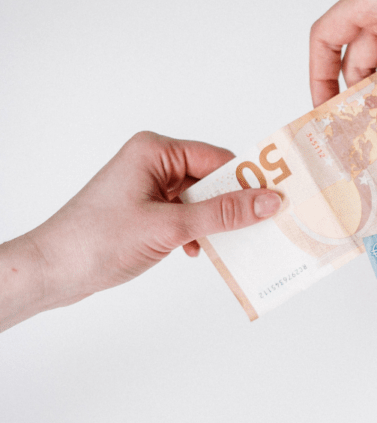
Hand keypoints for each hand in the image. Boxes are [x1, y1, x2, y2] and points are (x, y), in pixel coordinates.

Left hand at [1, 131, 281, 329]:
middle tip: (264, 225)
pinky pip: (187, 215)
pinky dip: (198, 232)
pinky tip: (196, 251)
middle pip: (213, 179)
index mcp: (156, 151)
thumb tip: (269, 201)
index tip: (278, 200)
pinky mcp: (146, 211)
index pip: (219, 159)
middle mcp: (153, 163)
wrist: (52, 271)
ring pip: (202, 200)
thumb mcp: (170, 227)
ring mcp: (149, 187)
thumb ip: (223, 214)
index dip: (249, 180)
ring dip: (215, 223)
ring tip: (228, 243)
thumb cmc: (98, 240)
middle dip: (234, 205)